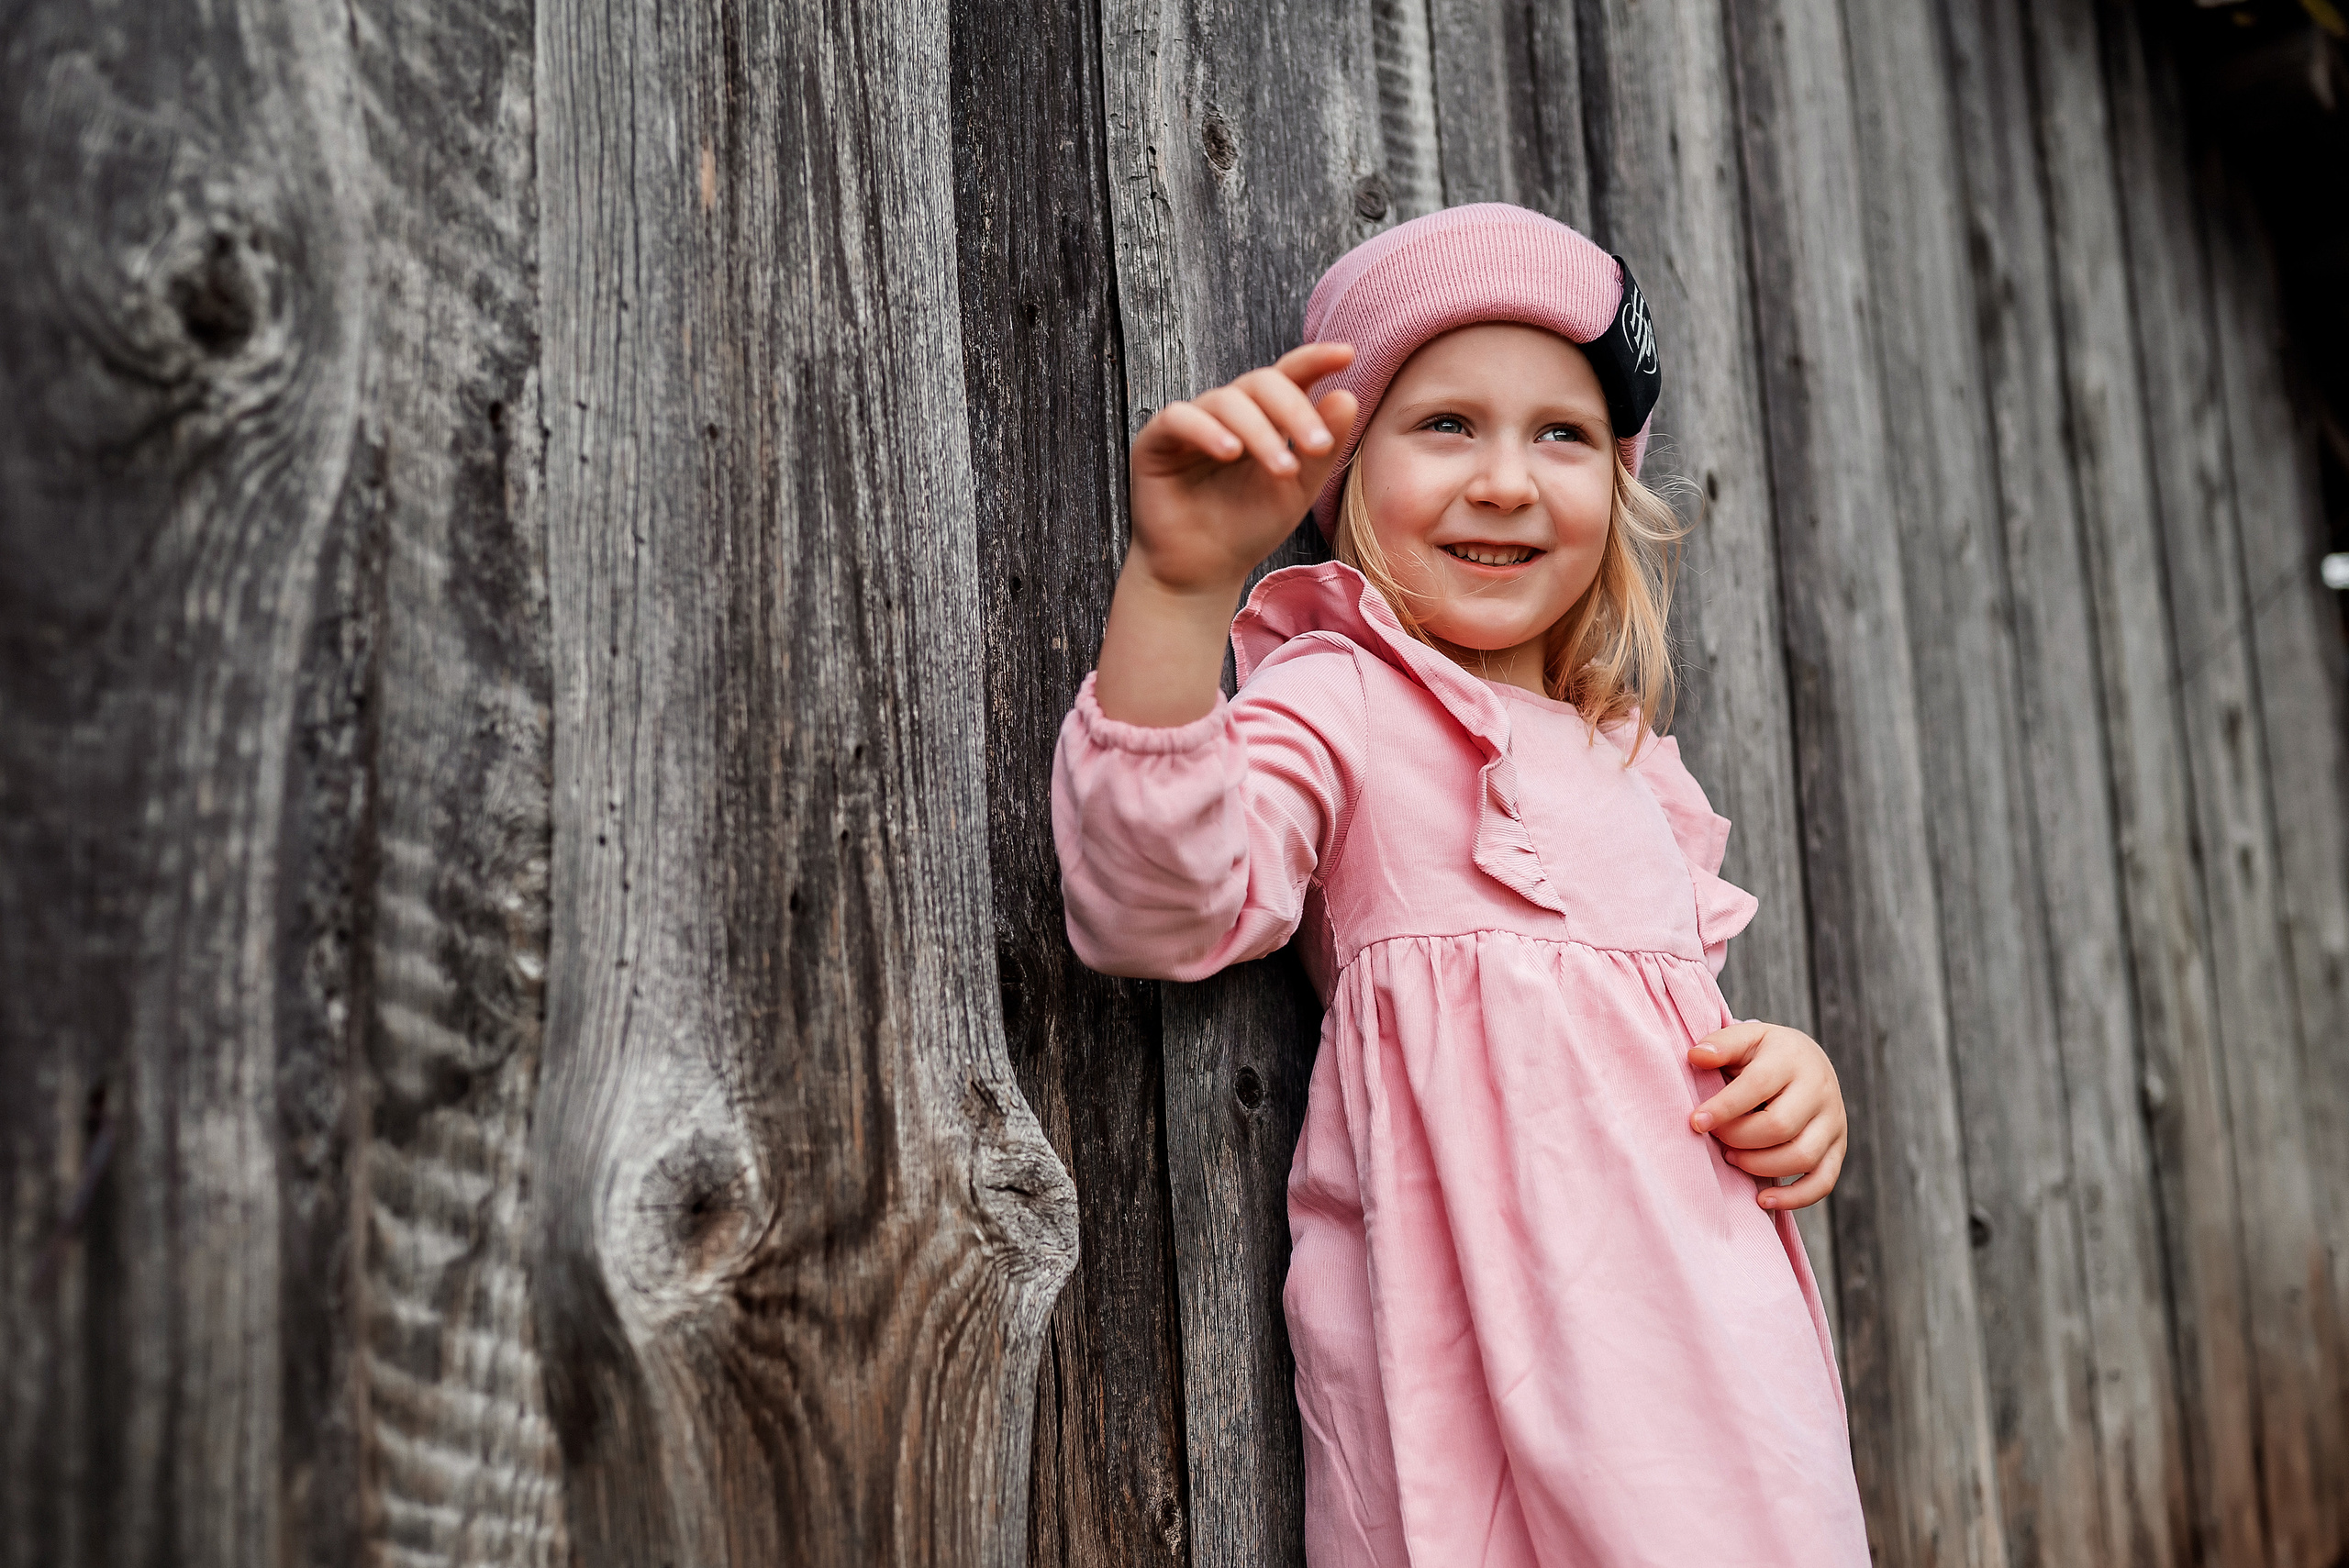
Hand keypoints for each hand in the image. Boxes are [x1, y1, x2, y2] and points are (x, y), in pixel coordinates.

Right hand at [1126, 343, 1359, 593]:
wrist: (1204, 571)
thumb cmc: (1248, 527)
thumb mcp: (1297, 490)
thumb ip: (1322, 448)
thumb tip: (1347, 396)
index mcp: (1263, 417)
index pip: (1288, 375)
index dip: (1314, 360)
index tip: (1346, 355)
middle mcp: (1227, 412)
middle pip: (1262, 383)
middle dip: (1294, 410)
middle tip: (1318, 445)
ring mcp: (1191, 423)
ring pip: (1226, 401)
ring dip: (1260, 432)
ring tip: (1281, 470)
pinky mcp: (1156, 441)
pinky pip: (1179, 418)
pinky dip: (1207, 431)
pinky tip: (1230, 452)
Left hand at [1687, 1021, 1846, 1210]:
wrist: (1808, 1062)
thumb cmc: (1765, 1054)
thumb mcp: (1745, 1039)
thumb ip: (1721, 1046)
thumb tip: (1696, 1056)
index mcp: (1792, 1059)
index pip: (1758, 1085)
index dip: (1724, 1107)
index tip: (1696, 1122)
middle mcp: (1819, 1091)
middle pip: (1780, 1126)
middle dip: (1739, 1138)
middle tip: (1715, 1137)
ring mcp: (1833, 1122)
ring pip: (1802, 1156)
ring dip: (1759, 1166)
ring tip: (1731, 1158)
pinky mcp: (1837, 1148)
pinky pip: (1823, 1182)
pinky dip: (1794, 1197)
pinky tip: (1762, 1199)